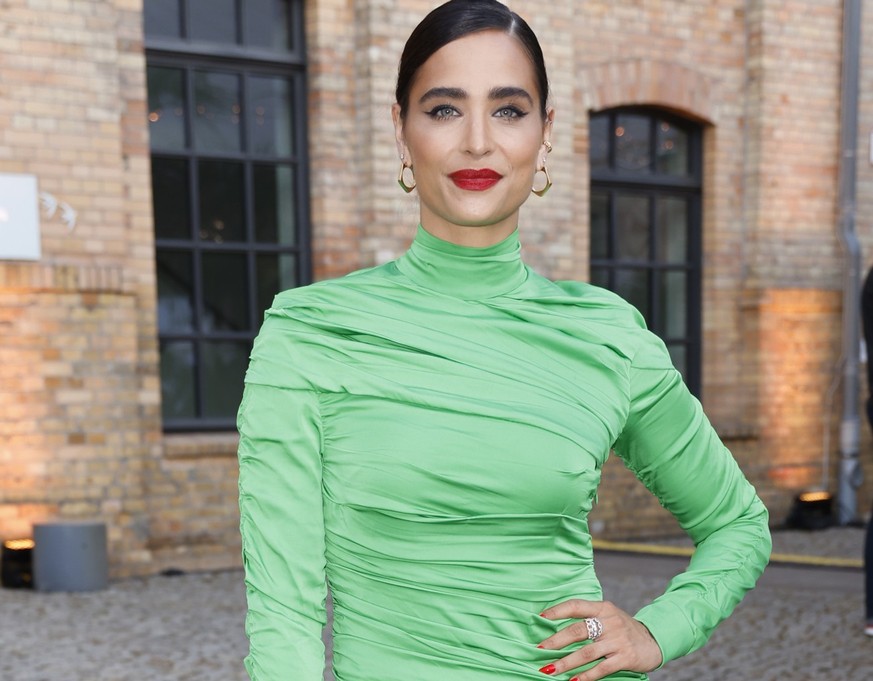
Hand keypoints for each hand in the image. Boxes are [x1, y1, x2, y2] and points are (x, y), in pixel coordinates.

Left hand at [536, 599, 662, 679]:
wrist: (654, 640)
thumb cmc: (623, 629)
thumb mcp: (609, 616)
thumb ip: (589, 617)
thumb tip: (557, 626)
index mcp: (603, 608)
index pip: (576, 605)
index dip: (557, 611)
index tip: (541, 618)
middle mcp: (610, 622)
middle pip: (578, 630)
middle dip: (556, 641)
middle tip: (539, 648)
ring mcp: (618, 640)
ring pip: (586, 653)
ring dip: (566, 663)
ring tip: (550, 670)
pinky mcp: (625, 657)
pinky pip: (601, 668)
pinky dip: (586, 676)